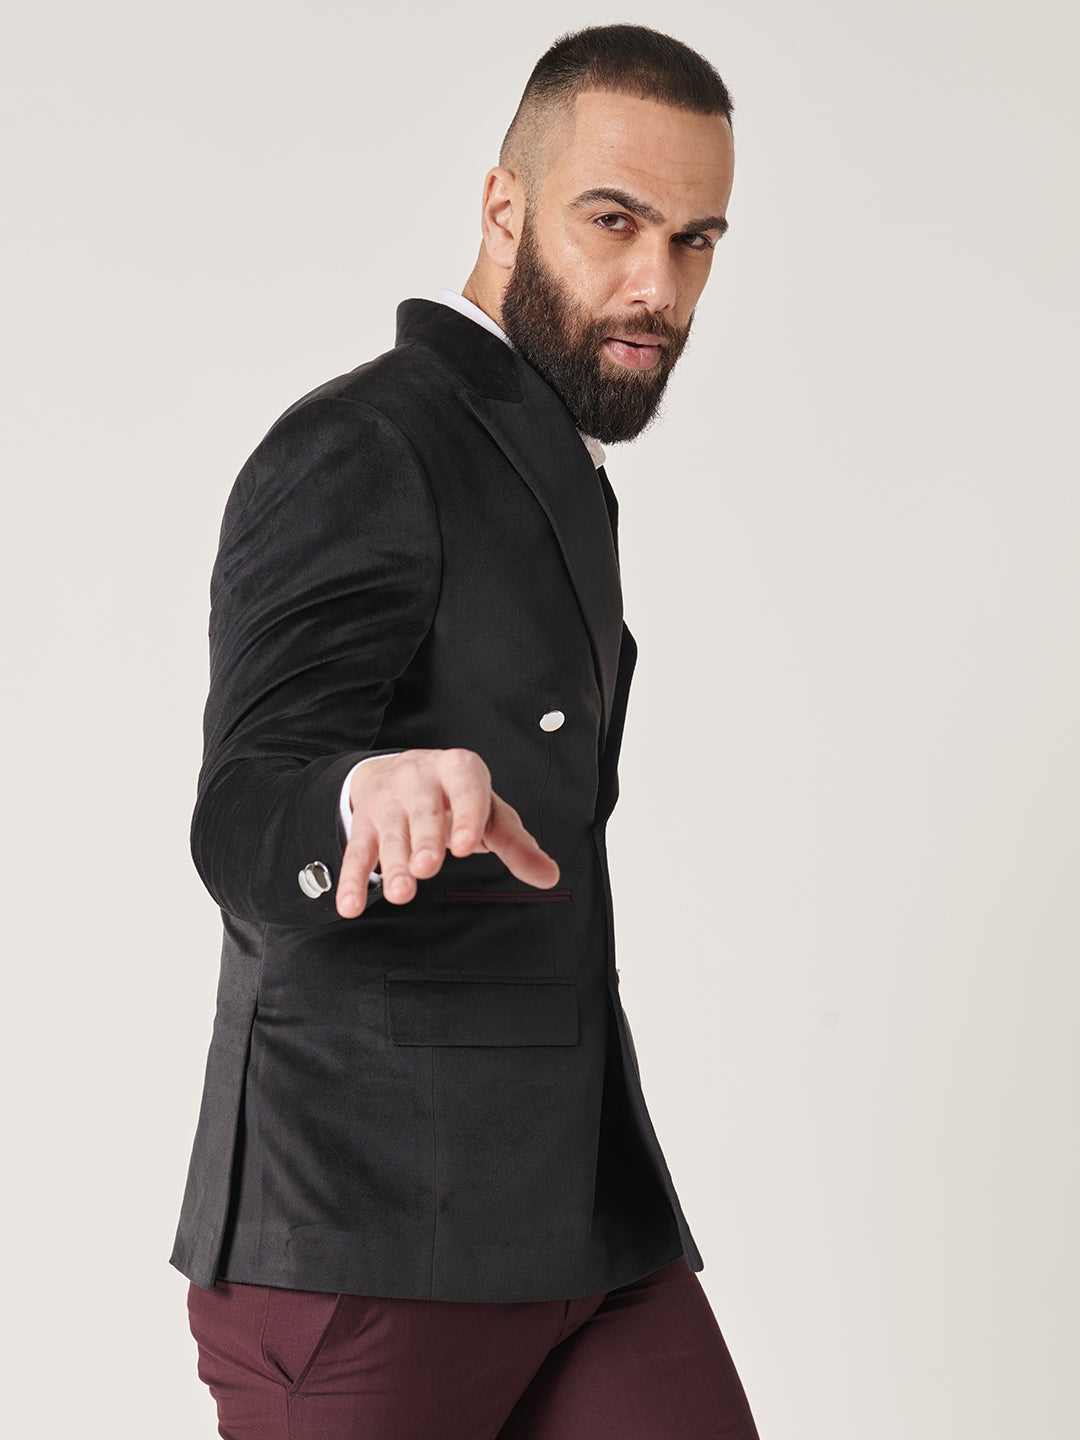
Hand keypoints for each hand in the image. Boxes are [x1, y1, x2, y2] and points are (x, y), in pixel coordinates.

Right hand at [335, 748, 559, 917]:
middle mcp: (420, 779)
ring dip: (393, 865)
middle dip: (425, 839)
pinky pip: (356, 853)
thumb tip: (549, 876)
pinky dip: (353, 881)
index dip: (465, 816)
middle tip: (429, 868)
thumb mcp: (490, 812)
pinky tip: (351, 907)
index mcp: (459, 770)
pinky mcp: (364, 824)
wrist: (400, 771)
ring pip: (389, 834)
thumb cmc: (457, 796)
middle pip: (423, 811)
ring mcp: (389, 802)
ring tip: (401, 894)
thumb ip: (517, 845)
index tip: (465, 845)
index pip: (466, 790)